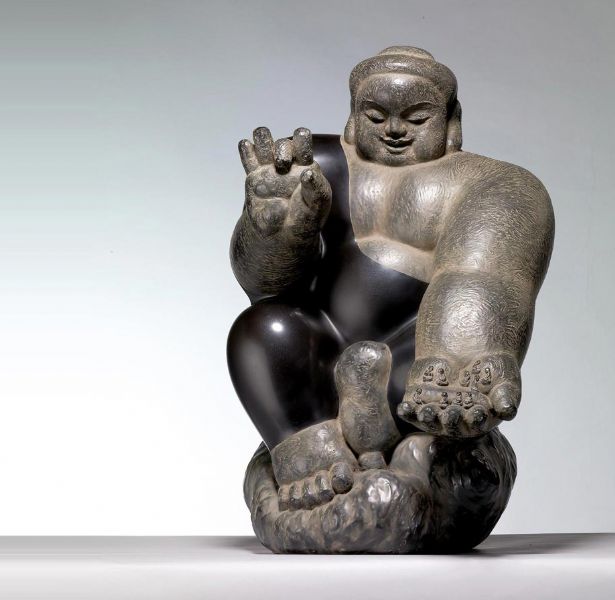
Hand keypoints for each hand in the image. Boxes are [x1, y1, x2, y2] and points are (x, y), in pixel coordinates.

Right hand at [238, 127, 331, 237]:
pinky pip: (248, 160)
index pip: (303, 143)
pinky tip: (246, 146)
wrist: (283, 234)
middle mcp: (287, 164)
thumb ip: (316, 189)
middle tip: (282, 165)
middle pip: (282, 142)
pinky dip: (246, 150)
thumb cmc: (305, 218)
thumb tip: (309, 172)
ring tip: (266, 158)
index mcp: (305, 165)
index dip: (301, 138)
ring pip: (263, 141)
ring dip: (263, 141)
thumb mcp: (317, 206)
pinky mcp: (254, 179)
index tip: (300, 140)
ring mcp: (269, 169)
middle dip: (281, 149)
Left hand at [397, 354, 520, 436]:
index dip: (477, 418)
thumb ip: (506, 397)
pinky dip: (407, 411)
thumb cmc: (491, 370)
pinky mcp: (419, 402)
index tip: (477, 412)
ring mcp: (436, 412)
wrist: (468, 351)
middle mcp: (456, 421)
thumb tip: (508, 411)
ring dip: (427, 419)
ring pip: (430, 420)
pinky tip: (403, 409)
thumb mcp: (504, 380)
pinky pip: (411, 410)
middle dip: (450, 420)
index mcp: (478, 420)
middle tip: (450, 413)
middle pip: (452, 424)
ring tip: (426, 413)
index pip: (477, 422)